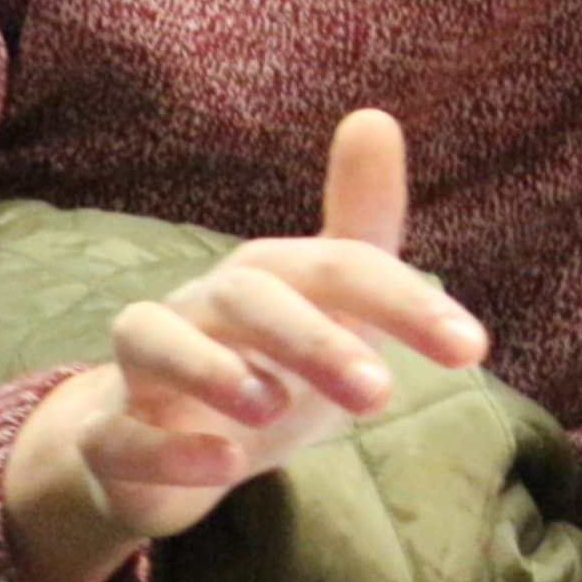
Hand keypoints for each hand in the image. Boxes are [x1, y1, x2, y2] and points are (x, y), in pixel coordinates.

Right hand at [1, 110, 487, 581]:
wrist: (159, 445)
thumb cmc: (264, 365)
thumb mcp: (327, 307)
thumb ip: (362, 227)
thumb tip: (374, 116)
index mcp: (268, 276)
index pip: (339, 267)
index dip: (405, 303)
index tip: (471, 348)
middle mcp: (201, 307)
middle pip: (249, 298)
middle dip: (314, 339)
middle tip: (379, 393)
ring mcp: (145, 370)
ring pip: (153, 341)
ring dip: (212, 369)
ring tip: (271, 405)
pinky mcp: (110, 437)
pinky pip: (118, 435)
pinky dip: (167, 447)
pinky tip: (222, 465)